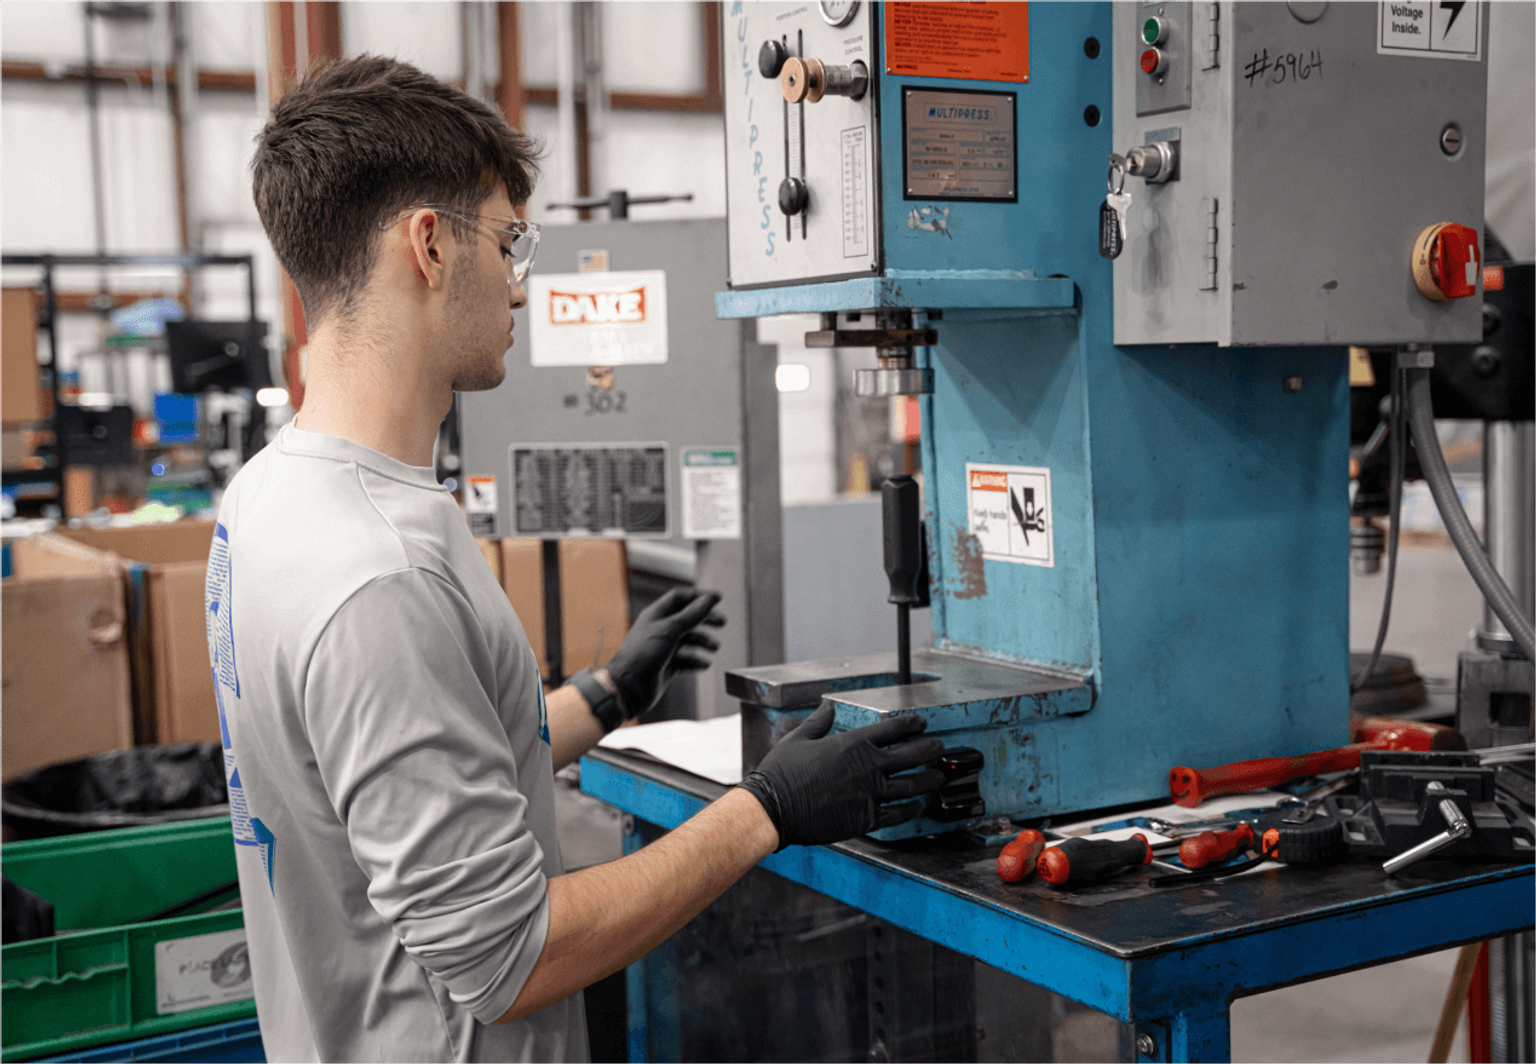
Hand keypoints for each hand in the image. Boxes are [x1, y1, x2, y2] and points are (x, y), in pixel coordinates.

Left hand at [605, 589, 725, 718]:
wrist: (628, 687)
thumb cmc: (643, 655)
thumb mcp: (670, 630)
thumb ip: (692, 615)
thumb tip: (710, 599)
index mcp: (656, 615)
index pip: (680, 598)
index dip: (699, 596)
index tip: (718, 599)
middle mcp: (660, 630)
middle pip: (687, 618)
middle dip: (705, 620)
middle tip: (722, 623)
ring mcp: (663, 649)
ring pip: (689, 640)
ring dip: (703, 642)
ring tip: (713, 647)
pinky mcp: (667, 667)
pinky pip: (686, 660)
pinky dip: (696, 661)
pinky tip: (704, 664)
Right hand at [737, 703, 945, 848]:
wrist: (774, 809)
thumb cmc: (782, 773)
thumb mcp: (798, 738)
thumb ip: (818, 722)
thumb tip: (827, 707)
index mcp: (852, 744)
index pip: (891, 729)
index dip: (910, 724)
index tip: (921, 723)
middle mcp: (867, 768)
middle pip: (910, 755)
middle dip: (929, 749)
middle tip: (940, 747)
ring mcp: (870, 794)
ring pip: (910, 786)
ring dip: (928, 780)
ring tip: (939, 777)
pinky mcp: (865, 818)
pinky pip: (896, 814)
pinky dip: (911, 810)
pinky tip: (918, 807)